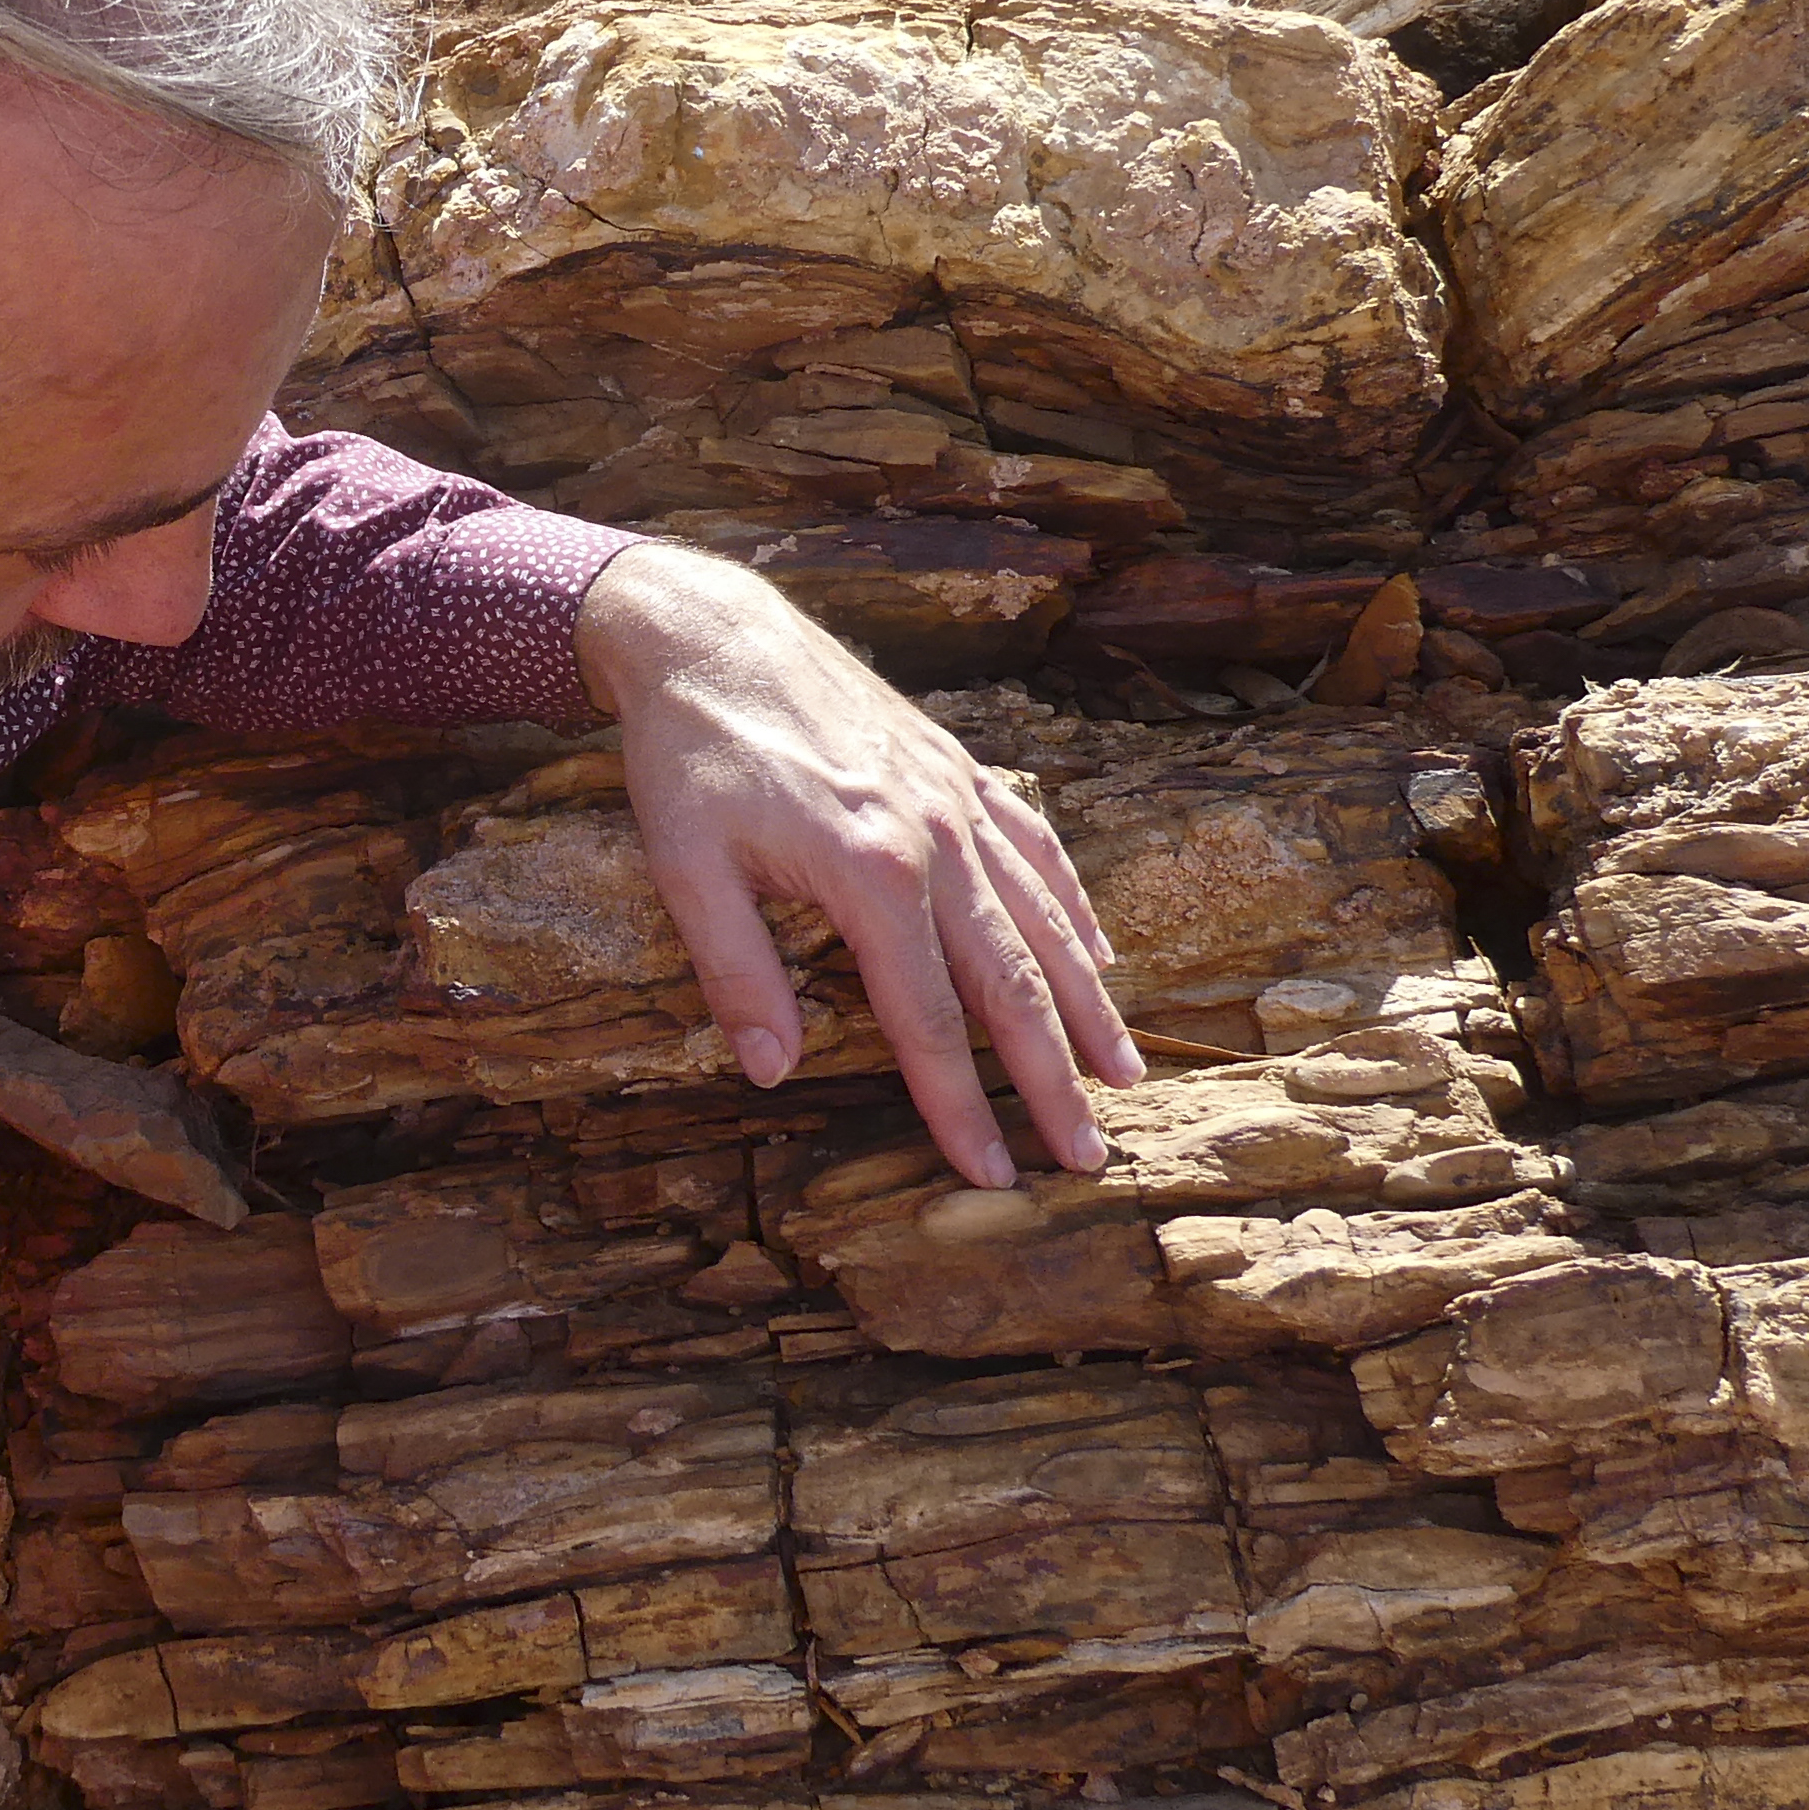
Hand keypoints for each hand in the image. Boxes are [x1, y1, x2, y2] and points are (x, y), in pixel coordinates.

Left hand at [570, 541, 1144, 1187]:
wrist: (711, 632)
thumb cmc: (689, 754)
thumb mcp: (684, 865)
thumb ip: (734, 971)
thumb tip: (770, 1074)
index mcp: (870, 872)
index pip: (928, 1019)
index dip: (959, 1106)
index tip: (993, 1177)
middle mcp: (934, 838)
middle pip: (1012, 982)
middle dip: (1054, 1078)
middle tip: (1090, 1155)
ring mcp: (956, 799)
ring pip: (1044, 919)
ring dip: (1088, 1003)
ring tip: (1123, 1073)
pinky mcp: (959, 767)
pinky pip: (1036, 848)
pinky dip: (1073, 908)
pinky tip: (1096, 955)